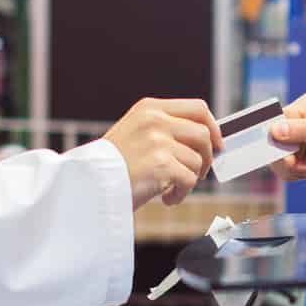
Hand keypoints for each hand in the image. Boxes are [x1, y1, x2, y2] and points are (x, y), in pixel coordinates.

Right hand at [101, 98, 222, 208]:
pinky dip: (182, 194)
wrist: (88, 183)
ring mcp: (157, 141)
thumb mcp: (136, 133)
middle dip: (208, 157)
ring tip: (172, 188)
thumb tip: (206, 140)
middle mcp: (155, 120)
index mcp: (150, 109)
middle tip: (200, 173)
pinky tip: (167, 198)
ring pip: (198, 160)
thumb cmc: (112, 165)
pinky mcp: (160, 164)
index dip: (214, 127)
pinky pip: (189, 180)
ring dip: (191, 180)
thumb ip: (166, 130)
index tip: (217, 144)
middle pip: (204, 134)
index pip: (198, 108)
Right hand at [268, 93, 305, 184]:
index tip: (288, 159)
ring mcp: (295, 133)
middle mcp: (299, 116)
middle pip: (272, 137)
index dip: (277, 139)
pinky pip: (280, 162)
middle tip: (302, 169)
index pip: (279, 118)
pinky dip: (291, 172)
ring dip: (289, 168)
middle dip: (285, 159)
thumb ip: (304, 131)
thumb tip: (275, 129)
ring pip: (274, 153)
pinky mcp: (293, 148)